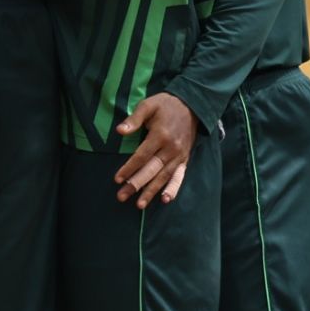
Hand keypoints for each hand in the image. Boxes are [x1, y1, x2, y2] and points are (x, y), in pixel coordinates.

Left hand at [113, 93, 196, 208]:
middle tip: (121, 196)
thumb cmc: (166, 105)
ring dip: (151, 192)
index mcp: (161, 135)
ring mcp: (179, 156)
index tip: (117, 179)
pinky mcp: (185, 160)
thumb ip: (134, 119)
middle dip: (136, 184)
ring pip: (163, 177)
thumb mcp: (148, 105)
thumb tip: (119, 130)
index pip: (141, 156)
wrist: (192, 105)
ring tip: (139, 205)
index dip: (129, 168)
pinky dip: (173, 189)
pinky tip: (166, 200)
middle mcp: (171, 149)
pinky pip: (179, 177)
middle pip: (151, 170)